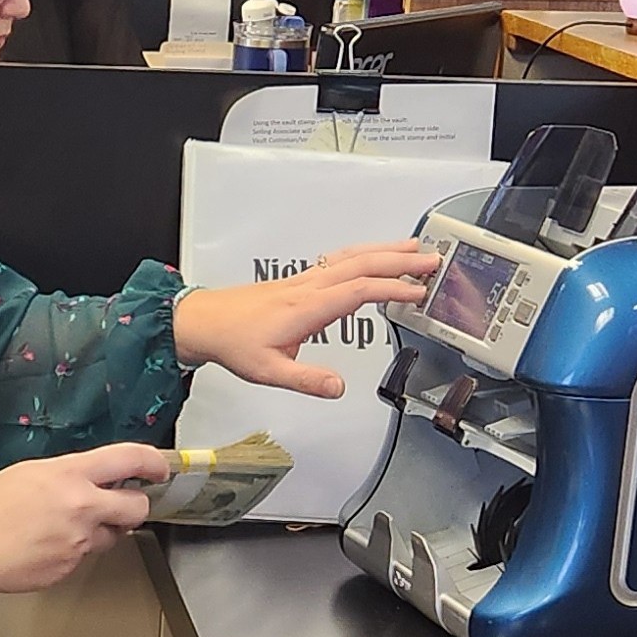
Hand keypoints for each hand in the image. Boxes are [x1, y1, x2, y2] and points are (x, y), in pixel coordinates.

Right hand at [0, 443, 175, 600]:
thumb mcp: (29, 472)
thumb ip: (68, 476)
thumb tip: (91, 482)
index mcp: (70, 475)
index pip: (130, 460)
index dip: (153, 463)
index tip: (159, 468)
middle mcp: (82, 508)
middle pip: (137, 509)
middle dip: (133, 506)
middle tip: (119, 505)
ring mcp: (78, 543)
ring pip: (111, 537)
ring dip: (99, 531)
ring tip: (63, 527)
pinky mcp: (69, 569)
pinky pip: (83, 558)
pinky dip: (71, 552)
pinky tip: (43, 546)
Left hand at [170, 244, 439, 399]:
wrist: (202, 321)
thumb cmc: (233, 343)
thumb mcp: (268, 371)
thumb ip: (306, 380)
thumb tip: (339, 387)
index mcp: (306, 307)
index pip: (358, 291)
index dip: (391, 289)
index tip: (419, 292)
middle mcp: (308, 287)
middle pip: (361, 265)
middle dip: (400, 261)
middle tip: (434, 260)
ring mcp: (304, 280)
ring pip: (351, 257)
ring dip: (385, 251)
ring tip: (415, 248)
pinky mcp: (298, 281)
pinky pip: (339, 260)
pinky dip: (364, 254)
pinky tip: (374, 255)